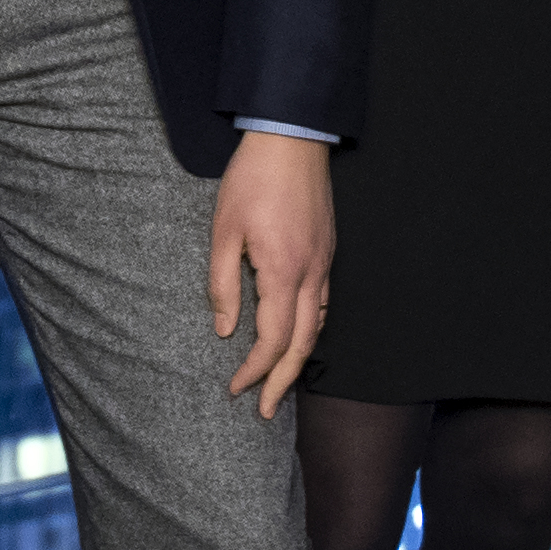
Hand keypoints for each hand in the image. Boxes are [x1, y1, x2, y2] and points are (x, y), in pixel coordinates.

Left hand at [207, 131, 334, 417]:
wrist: (292, 139)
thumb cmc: (252, 180)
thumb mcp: (223, 231)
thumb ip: (224, 284)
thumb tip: (224, 328)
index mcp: (282, 271)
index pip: (272, 339)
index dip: (255, 370)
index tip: (236, 388)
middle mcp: (311, 274)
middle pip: (303, 344)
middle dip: (283, 381)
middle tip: (266, 411)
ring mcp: (324, 263)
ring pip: (318, 326)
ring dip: (300, 360)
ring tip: (282, 384)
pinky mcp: (327, 252)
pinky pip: (324, 304)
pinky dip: (312, 331)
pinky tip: (299, 338)